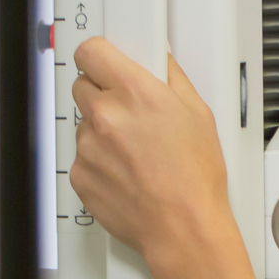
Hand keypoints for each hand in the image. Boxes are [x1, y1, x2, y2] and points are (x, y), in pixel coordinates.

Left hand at [69, 38, 232, 264]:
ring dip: (103, 130)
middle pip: (82, 85)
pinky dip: (101, 160)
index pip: (91, 52)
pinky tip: (129, 170)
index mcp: (135, 93)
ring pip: (84, 124)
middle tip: (130, 110)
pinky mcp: (79, 174)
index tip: (105, 62)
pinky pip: (83, 156)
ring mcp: (88, 146)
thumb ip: (172, 80)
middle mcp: (105, 116)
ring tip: (137, 151)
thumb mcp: (199, 114)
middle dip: (103, 93)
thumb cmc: (195, 178)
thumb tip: (161, 62)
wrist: (181, 226)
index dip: (99, 56)